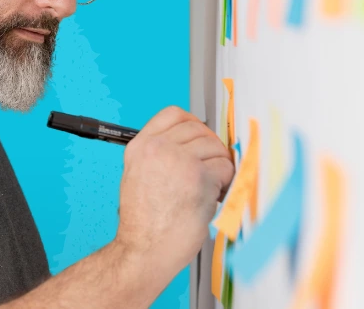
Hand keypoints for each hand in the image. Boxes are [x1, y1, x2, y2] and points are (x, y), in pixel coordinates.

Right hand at [114, 106, 233, 271]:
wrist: (143, 248)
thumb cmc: (144, 222)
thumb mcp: (138, 175)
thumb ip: (159, 154)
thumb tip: (193, 145)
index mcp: (140, 147)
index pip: (173, 114)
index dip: (193, 123)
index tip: (200, 136)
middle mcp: (157, 148)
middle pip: (198, 129)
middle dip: (210, 148)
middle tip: (210, 168)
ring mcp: (178, 159)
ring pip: (215, 147)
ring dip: (218, 166)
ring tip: (208, 187)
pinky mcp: (199, 175)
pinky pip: (225, 167)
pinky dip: (226, 181)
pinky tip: (213, 195)